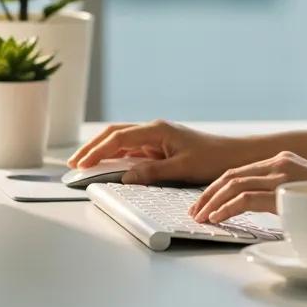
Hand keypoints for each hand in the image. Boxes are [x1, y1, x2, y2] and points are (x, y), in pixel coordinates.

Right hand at [66, 119, 246, 184]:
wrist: (232, 156)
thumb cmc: (212, 159)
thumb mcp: (182, 168)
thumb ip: (152, 172)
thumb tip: (126, 176)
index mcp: (157, 130)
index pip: (118, 138)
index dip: (97, 151)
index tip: (81, 164)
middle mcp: (154, 130)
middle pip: (114, 134)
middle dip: (92, 147)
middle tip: (73, 163)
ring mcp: (156, 138)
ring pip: (121, 140)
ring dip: (102, 150)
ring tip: (83, 164)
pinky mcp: (159, 147)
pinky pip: (132, 149)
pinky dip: (115, 155)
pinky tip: (107, 166)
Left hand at [189, 151, 306, 222]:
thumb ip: (285, 196)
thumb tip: (264, 209)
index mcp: (284, 160)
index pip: (240, 171)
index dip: (217, 188)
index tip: (204, 204)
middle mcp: (281, 161)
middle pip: (231, 175)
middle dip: (208, 195)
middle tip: (195, 212)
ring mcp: (284, 173)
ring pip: (234, 185)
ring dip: (212, 203)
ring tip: (200, 219)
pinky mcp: (286, 190)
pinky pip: (246, 198)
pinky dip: (226, 209)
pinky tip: (217, 220)